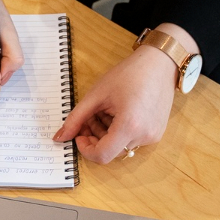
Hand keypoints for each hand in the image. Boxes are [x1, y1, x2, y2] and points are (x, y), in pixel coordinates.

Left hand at [53, 45, 175, 162]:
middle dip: (94, 137)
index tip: (79, 134)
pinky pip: (132, 140)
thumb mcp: (96, 95)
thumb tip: (59, 137)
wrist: (160, 64)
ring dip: (106, 133)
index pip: (102, 155)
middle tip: (89, 117)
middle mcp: (144, 136)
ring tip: (104, 110)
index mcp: (129, 126)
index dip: (85, 149)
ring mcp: (153, 136)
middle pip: (110, 151)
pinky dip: (120, 131)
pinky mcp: (157, 132)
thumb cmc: (129, 74)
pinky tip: (118, 112)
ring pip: (120, 145)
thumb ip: (76, 118)